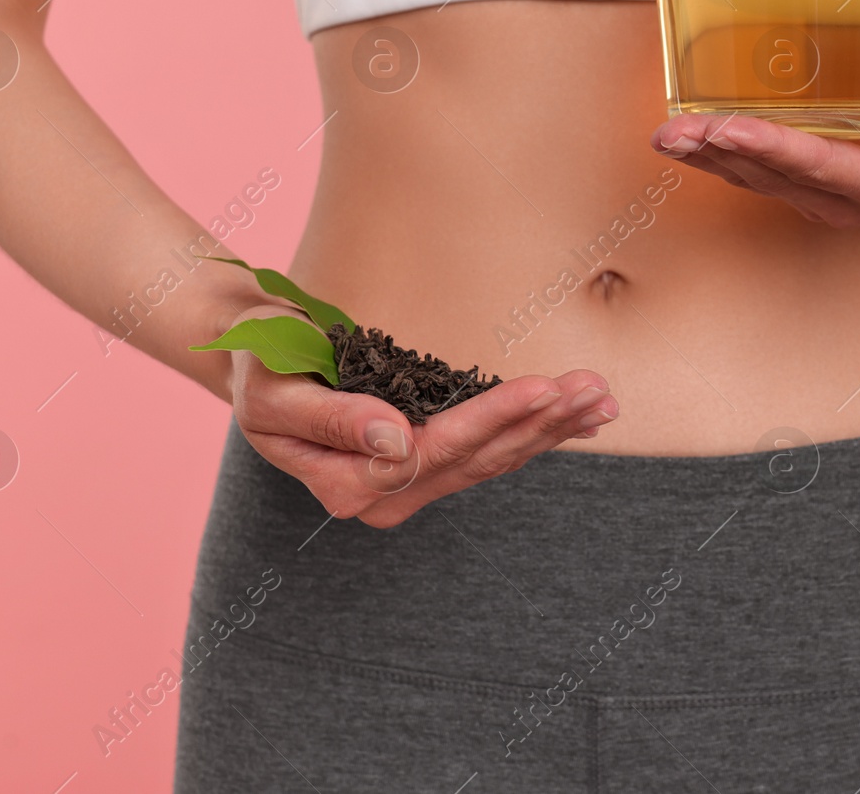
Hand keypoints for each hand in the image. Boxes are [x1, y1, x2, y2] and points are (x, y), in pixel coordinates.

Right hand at [226, 306, 616, 527]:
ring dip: (552, 427)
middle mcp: (387, 496)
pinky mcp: (431, 463)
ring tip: (601, 396)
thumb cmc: (260, 368)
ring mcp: (413, 484)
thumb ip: (329, 418)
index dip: (493, 419)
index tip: (542, 388)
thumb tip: (393, 438)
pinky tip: (583, 417)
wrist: (258, 363)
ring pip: (495, 459)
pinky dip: (539, 431)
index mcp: (350, 484)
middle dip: (541, 421)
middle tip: (594, 388)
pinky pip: (493, 451)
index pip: (436, 450)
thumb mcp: (275, 389)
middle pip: (478, 459)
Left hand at [649, 63, 859, 227]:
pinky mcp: (823, 178)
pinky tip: (694, 134)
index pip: (818, 164)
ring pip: (760, 179)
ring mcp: (834, 193)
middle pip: (775, 176)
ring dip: (711, 157)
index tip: (729, 127)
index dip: (770, 146)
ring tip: (667, 133)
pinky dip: (726, 153)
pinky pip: (764, 170)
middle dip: (719, 154)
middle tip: (671, 131)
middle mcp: (852, 197)